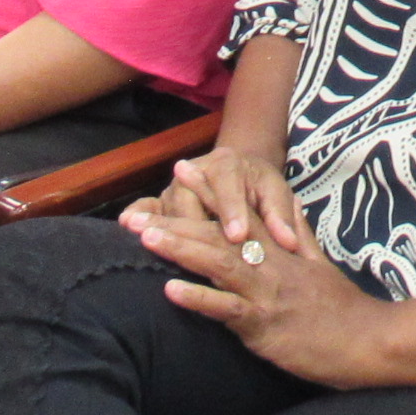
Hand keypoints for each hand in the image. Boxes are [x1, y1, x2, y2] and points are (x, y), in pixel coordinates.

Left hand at [121, 188, 391, 387]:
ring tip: (147, 237)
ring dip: (180, 249)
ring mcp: (265, 293)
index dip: (209, 192)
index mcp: (280, 251)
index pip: (239, 214)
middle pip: (217, 237)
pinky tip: (170, 291)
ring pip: (217, 264)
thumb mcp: (320, 265)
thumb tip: (289, 209)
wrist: (368, 340)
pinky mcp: (265, 324)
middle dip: (176, 222)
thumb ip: (300, 236)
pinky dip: (198, 298)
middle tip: (138, 214)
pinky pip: (226, 309)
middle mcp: (269, 265)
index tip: (182, 171)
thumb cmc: (342, 309)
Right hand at [129, 143, 306, 254]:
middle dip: (192, 224)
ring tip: (156, 245)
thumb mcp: (276, 191)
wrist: (240, 168)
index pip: (230, 188)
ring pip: (169, 205)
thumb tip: (288, 243)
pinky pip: (146, 204)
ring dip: (165, 225)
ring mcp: (177, 185)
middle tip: (192, 250)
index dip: (233, 212)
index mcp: (229, 164)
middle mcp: (198, 169)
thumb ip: (281, 215)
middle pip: (191, 197)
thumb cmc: (260, 185)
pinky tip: (128, 226)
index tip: (238, 236)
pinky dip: (137, 213)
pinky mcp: (162, 198)